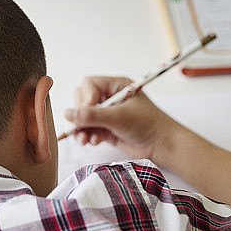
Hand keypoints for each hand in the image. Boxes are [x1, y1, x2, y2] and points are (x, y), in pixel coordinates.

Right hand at [64, 76, 179, 161]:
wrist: (161, 145)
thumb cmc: (149, 125)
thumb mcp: (119, 117)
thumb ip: (93, 116)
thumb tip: (69, 114)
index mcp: (116, 86)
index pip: (89, 85)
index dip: (86, 98)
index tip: (89, 111)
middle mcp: (110, 97)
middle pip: (83, 100)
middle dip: (81, 114)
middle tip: (84, 125)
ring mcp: (107, 114)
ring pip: (83, 117)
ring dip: (81, 128)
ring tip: (84, 139)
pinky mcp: (106, 128)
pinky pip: (88, 129)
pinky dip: (87, 135)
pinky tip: (92, 141)